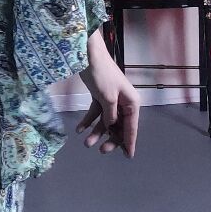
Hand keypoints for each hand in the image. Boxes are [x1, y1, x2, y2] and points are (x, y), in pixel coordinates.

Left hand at [76, 29, 139, 157]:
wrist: (89, 55)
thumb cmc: (102, 75)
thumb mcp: (107, 98)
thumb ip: (110, 115)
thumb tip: (111, 125)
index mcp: (131, 103)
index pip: (132, 126)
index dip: (129, 142)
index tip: (128, 156)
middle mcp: (124, 102)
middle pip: (118, 126)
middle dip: (110, 138)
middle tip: (100, 150)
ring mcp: (111, 100)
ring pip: (106, 121)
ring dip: (96, 131)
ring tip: (85, 143)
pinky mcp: (99, 96)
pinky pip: (96, 112)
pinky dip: (88, 120)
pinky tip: (79, 129)